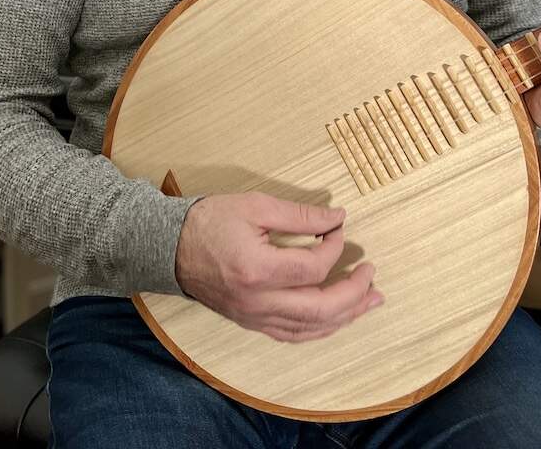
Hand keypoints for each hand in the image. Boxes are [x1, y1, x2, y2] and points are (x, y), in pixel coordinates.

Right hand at [174, 192, 381, 341]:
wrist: (169, 248)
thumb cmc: (210, 222)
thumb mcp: (256, 206)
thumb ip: (299, 215)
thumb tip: (337, 218)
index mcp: (258, 271)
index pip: (314, 268)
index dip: (335, 246)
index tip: (339, 227)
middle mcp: (258, 303)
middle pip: (320, 310)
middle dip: (354, 293)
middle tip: (372, 274)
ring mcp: (253, 318)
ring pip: (309, 329)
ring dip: (345, 316)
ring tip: (370, 301)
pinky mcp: (250, 322)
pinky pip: (292, 334)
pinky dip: (320, 328)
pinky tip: (336, 318)